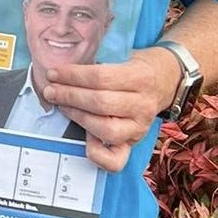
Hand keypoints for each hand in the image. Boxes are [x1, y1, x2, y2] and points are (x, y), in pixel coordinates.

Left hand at [39, 46, 182, 172]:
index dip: (73, 76)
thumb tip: (63, 71)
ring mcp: (140, 127)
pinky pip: (116, 160)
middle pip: (100, 103)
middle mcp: (143, 105)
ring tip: (62, 106)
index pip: (101, 78)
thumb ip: (98, 64)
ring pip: (106, 130)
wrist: (165, 80)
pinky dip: (97, 155)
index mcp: (142, 78)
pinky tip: (84, 139)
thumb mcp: (123, 56)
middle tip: (52, 90)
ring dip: (77, 117)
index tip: (54, 74)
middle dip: (69, 96)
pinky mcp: (135, 143)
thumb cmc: (137, 68)